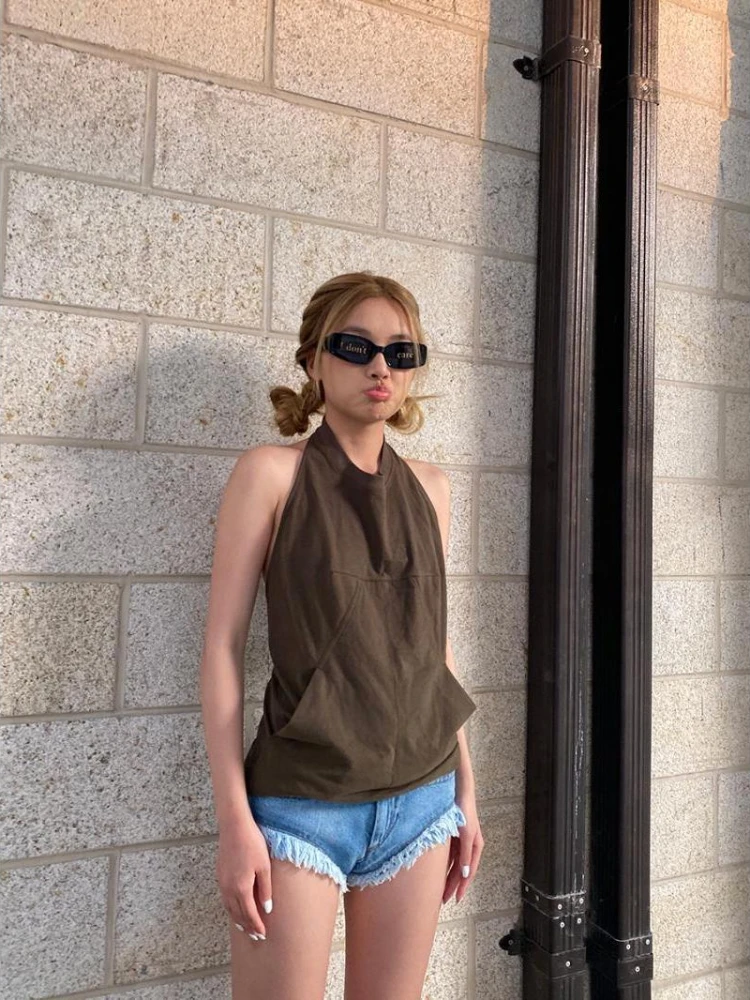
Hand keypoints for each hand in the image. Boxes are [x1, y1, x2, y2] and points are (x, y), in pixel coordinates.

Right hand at [216, 819, 273, 940]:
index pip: (249, 914)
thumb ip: (265, 890)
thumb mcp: (264, 867)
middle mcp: (229, 889)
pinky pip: (225, 900)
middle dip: (247, 927)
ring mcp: (222, 883)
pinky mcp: (220, 876)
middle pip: (238, 914)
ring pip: (229, 908)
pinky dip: (231, 909)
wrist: (234, 826)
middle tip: (256, 936)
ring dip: (238, 920)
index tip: (263, 934)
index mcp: (241, 888)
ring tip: (245, 928)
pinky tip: (235, 910)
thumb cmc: (252, 844)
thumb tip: (267, 909)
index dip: (256, 926)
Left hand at [443, 785, 483, 904]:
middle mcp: (468, 846)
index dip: (462, 886)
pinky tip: (436, 873)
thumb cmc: (464, 811)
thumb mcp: (466, 835)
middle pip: (460, 871)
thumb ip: (465, 855)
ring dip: (447, 877)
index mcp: (476, 847)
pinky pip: (447, 855)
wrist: (457, 791)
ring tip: (438, 890)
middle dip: (452, 885)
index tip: (456, 899)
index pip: (468, 872)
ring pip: (453, 865)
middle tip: (443, 900)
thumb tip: (464, 875)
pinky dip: (443, 865)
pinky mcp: (451, 836)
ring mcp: (459, 841)